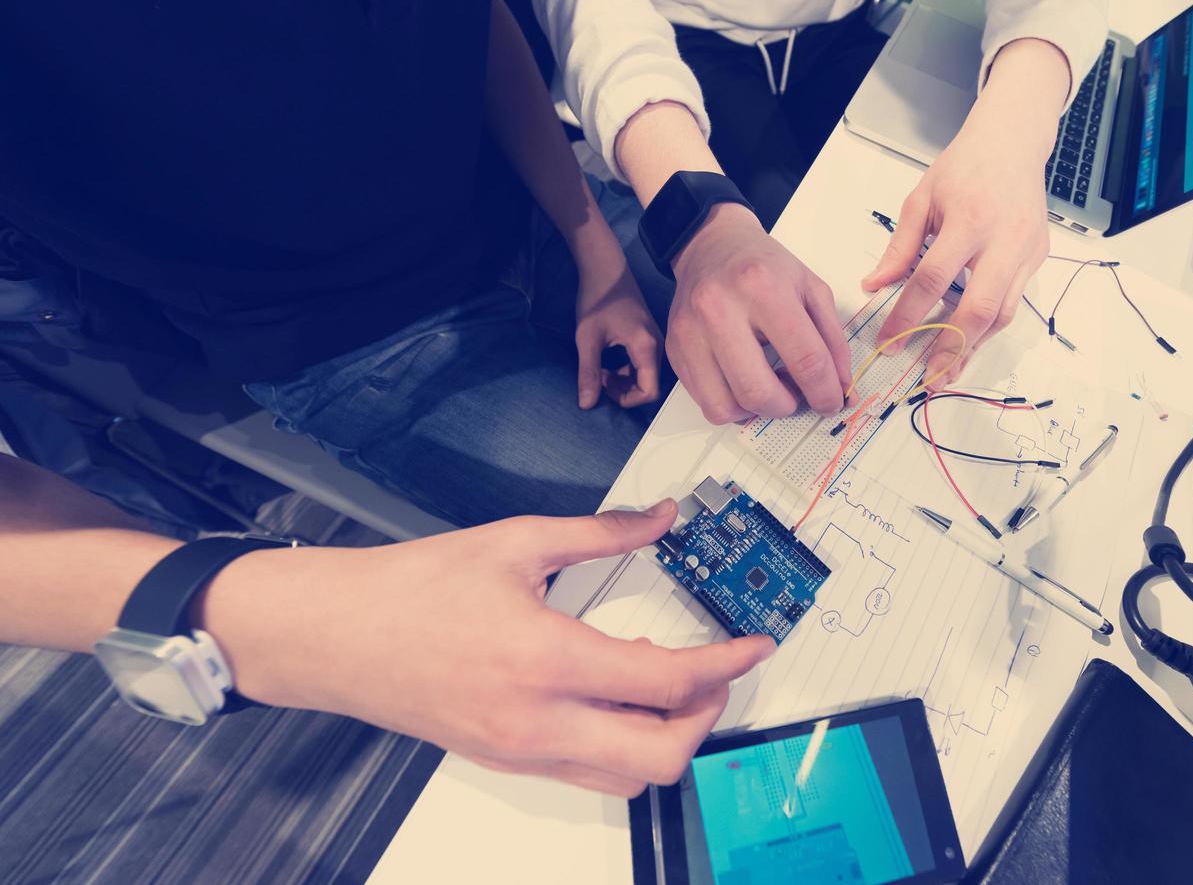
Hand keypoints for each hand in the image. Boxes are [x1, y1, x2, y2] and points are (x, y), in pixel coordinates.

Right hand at [201, 500, 775, 797]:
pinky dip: (623, 742)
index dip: (725, 663)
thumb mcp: (515, 542)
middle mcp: (539, 723)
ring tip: (673, 683)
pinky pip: (588, 773)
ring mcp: (522, 753)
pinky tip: (619, 691)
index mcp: (546, 660)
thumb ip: (602, 531)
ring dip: (667, 738)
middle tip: (717, 670)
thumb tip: (662, 517)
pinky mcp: (507, 761)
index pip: (667, 681)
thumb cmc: (412, 589)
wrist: (335, 637)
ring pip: (627, 778)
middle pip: (660, 757)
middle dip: (706, 717)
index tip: (753, 644)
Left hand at [575, 251, 662, 408]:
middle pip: (649, 385)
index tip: (603, 388)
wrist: (606, 269)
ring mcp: (655, 340)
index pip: (649, 391)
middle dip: (623, 390)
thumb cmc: (598, 298)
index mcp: (647, 346)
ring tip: (600, 370)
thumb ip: (588, 372)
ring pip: (646, 375)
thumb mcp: (587, 338)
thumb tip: (586, 404)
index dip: (626, 399)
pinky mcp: (649, 336)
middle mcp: (657, 345)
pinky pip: (643, 364)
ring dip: (623, 380)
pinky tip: (607, 360)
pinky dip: (626, 370)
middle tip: (598, 377)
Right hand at [667, 204, 850, 423]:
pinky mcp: (675, 349)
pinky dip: (732, 405)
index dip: (825, 392)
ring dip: (757, 411)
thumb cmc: (763, 266)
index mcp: (762, 288)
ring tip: (770, 388)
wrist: (711, 244)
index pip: (805, 359)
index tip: (831, 402)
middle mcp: (719, 309)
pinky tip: (744, 382)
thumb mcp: (811, 289)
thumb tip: (842, 390)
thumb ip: (832, 341)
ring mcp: (690, 332)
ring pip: (726, 407)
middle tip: (797, 395)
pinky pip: (706, 403)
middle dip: (787, 407)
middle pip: (759, 392)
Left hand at [862, 39, 1068, 385]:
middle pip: (978, 308)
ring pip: (1002, 314)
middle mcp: (1003, 239)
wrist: (1012, 143)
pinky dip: (989, 328)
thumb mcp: (921, 200)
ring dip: (973, 347)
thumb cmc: (963, 169)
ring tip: (946, 370)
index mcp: (968, 219)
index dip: (908, 316)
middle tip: (927, 378)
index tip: (888, 342)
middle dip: (950, 348)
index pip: (932, 280)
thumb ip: (899, 248)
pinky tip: (967, 342)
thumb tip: (874, 286)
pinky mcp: (1039, 258)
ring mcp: (1027, 251)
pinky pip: (1013, 303)